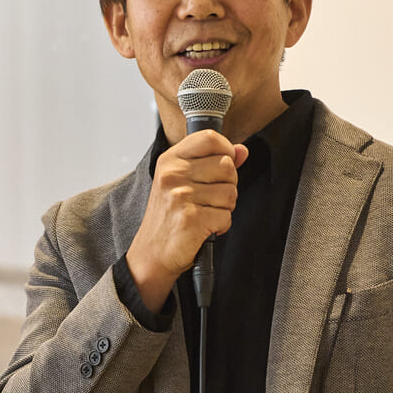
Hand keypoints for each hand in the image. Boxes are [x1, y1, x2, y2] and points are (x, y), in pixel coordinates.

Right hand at [126, 130, 248, 312]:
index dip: (226, 150)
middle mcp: (173, 175)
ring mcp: (181, 196)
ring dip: (225, 207)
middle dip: (228, 185)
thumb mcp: (182, 182)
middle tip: (210, 199)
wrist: (151, 254)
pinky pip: (227, 216)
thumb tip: (241, 150)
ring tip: (205, 214)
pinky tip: (204, 228)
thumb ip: (212, 162)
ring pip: (231, 192)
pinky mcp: (191, 219)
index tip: (222, 166)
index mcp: (170, 161)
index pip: (210, 138)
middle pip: (227, 165)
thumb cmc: (168, 218)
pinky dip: (221, 225)